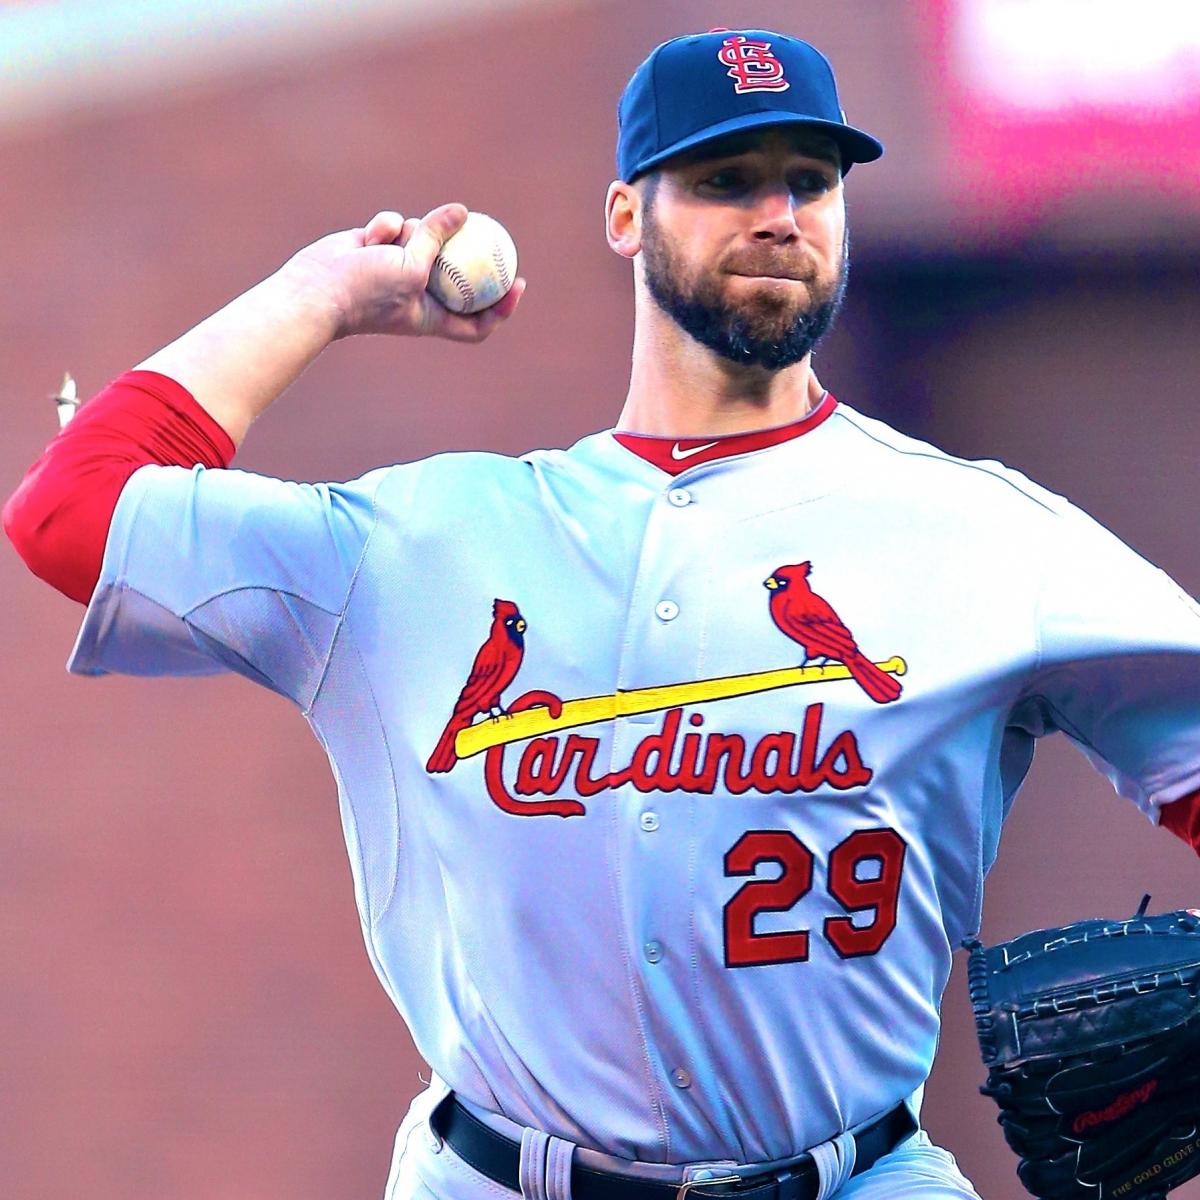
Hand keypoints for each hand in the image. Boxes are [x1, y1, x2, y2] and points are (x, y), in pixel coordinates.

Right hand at [286, 203, 526, 342]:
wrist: (317, 288)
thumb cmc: (367, 291)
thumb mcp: (413, 267)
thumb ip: (438, 238)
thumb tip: (463, 211)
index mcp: (433, 316)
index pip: (476, 321)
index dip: (501, 307)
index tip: (518, 283)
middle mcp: (420, 295)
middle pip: (457, 273)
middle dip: (468, 251)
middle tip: (488, 229)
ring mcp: (400, 270)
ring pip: (425, 238)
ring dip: (414, 232)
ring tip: (393, 240)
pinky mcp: (380, 248)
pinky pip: (397, 226)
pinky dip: (385, 227)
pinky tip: (369, 236)